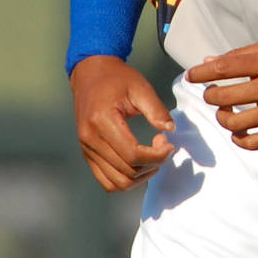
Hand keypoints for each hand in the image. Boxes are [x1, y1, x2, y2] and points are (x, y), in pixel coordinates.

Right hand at [70, 55, 175, 191]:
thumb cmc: (117, 79)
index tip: (169, 143)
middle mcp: (90, 138)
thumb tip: (170, 129)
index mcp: (101, 120)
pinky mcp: (87, 154)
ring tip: (153, 157)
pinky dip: (126, 180)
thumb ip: (156, 110)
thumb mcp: (140, 87)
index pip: (132, 154)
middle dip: (153, 164)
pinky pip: (107, 181)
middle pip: (127, 170)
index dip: (157, 156)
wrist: (91, 74)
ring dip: (141, 176)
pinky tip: (139, 164)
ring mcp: (86, 149)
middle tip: (163, 146)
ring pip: (117, 182)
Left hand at [185, 38, 257, 150]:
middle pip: (223, 96)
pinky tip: (239, 130)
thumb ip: (244, 54)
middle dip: (210, 95)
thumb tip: (209, 62)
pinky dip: (239, 138)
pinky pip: (253, 143)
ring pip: (234, 122)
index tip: (191, 76)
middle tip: (211, 94)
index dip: (201, 73)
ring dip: (222, 117)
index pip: (224, 68)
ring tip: (225, 111)